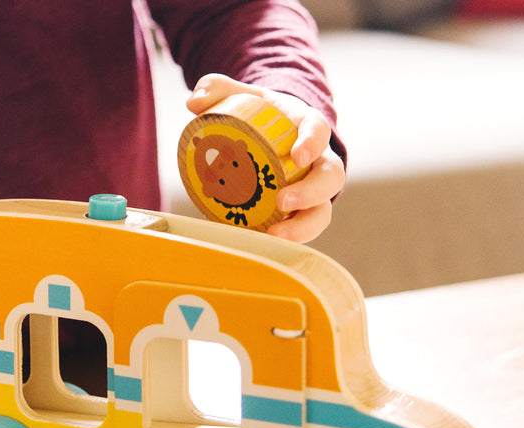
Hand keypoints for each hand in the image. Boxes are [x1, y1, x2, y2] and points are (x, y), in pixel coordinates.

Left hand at [187, 74, 344, 242]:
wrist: (273, 135)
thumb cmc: (258, 115)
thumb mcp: (240, 96)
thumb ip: (216, 90)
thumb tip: (193, 103)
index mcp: (306, 126)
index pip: (318, 131)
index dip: (311, 144)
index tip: (297, 157)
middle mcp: (318, 161)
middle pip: (330, 178)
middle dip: (311, 192)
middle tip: (283, 202)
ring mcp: (313, 191)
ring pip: (322, 211)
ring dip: (303, 226)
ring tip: (275, 234)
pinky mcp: (301, 213)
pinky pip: (304, 229)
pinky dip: (289, 238)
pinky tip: (264, 242)